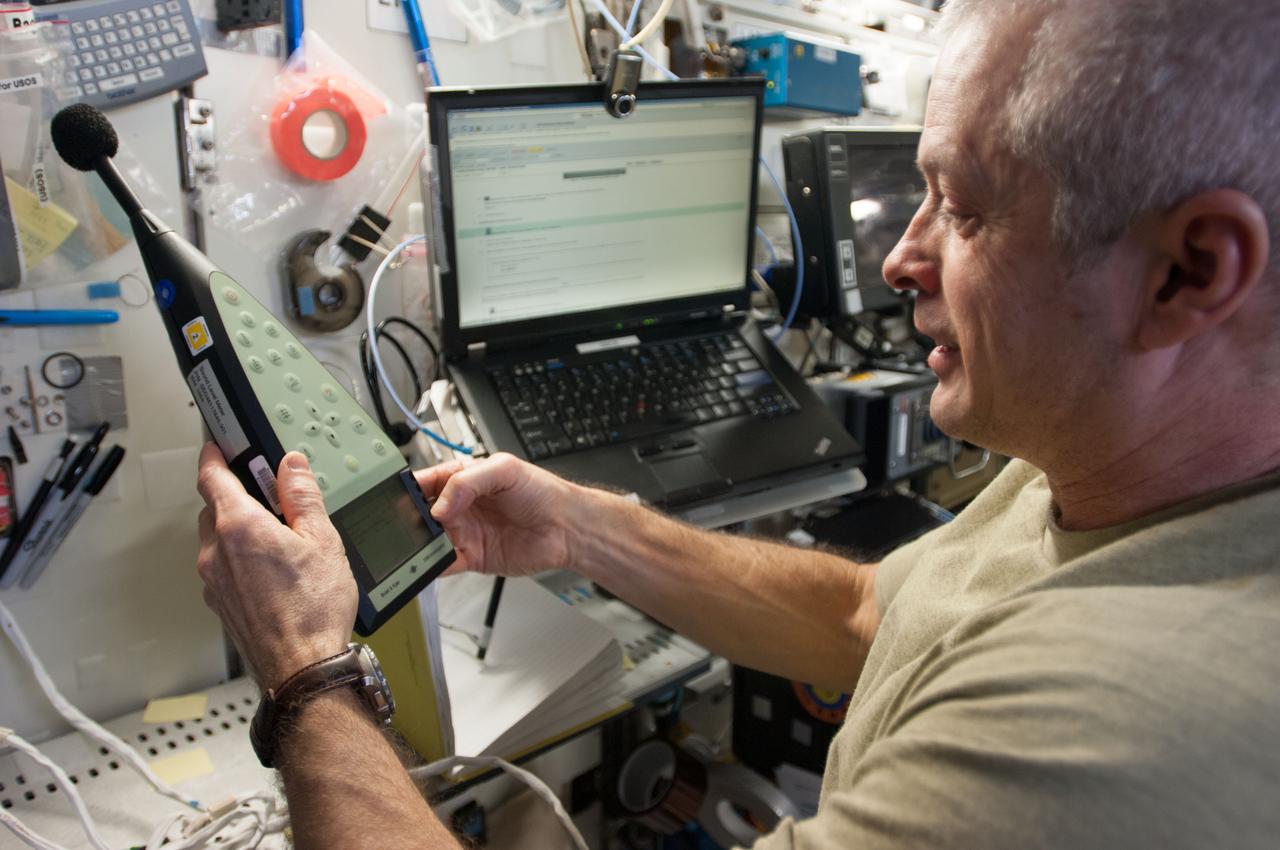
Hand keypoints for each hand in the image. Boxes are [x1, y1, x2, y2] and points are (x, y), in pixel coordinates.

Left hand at [196, 443, 355, 690]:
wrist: (302, 667)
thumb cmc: (313, 609)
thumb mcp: (323, 539)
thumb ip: (303, 496)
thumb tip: (292, 466)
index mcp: (239, 526)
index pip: (211, 476)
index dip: (213, 455)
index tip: (217, 446)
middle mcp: (216, 552)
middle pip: (214, 508)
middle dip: (237, 496)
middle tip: (268, 493)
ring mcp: (214, 581)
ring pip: (218, 540)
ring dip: (240, 530)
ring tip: (281, 538)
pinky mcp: (220, 604)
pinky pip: (224, 568)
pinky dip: (242, 559)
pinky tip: (275, 571)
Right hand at [415, 452, 589, 576]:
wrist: (566, 526)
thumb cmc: (542, 491)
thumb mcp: (504, 470)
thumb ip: (467, 482)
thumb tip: (439, 505)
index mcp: (463, 479)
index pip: (425, 481)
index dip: (408, 488)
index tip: (395, 497)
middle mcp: (460, 507)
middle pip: (421, 513)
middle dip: (408, 519)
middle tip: (400, 525)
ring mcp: (464, 533)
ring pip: (428, 540)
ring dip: (417, 544)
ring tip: (409, 546)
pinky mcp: (472, 558)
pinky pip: (444, 563)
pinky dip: (430, 566)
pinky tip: (425, 565)